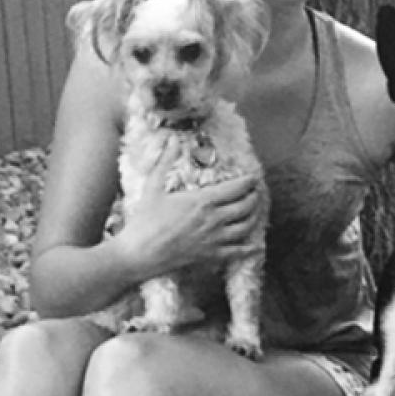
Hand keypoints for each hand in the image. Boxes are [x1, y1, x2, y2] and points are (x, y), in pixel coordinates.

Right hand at [114, 151, 263, 282]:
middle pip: (246, 206)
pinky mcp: (210, 256)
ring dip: (254, 217)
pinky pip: (237, 252)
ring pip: (246, 227)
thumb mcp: (153, 186)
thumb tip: (172, 139)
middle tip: (255, 192)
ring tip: (255, 211)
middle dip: (254, 197)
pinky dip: (248, 248)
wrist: (139, 254)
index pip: (236, 188)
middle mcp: (214, 219)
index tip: (253, 177)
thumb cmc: (145, 220)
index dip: (248, 182)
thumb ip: (165, 161)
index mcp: (203, 201)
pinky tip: (255, 245)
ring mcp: (214, 239)